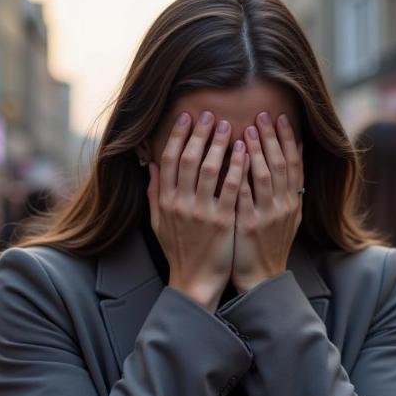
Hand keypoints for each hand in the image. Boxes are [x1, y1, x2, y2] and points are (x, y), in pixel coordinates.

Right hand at [148, 111, 246, 310]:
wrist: (194, 281)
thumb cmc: (179, 250)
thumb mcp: (159, 222)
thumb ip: (154, 192)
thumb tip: (151, 164)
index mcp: (165, 201)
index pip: (169, 160)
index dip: (177, 135)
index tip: (187, 117)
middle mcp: (181, 203)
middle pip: (189, 159)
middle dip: (199, 133)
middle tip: (210, 114)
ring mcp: (201, 212)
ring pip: (209, 169)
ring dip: (218, 144)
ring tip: (228, 125)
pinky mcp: (222, 222)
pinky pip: (231, 188)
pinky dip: (237, 167)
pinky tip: (245, 151)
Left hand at [232, 112, 303, 293]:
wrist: (261, 278)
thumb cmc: (269, 245)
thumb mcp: (288, 215)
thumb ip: (290, 186)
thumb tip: (293, 152)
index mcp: (293, 202)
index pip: (294, 164)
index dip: (288, 139)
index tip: (281, 118)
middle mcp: (284, 206)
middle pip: (280, 164)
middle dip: (271, 137)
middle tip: (262, 114)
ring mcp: (267, 215)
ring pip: (264, 176)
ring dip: (257, 150)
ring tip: (247, 128)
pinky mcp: (249, 225)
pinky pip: (245, 195)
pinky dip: (240, 174)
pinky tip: (234, 158)